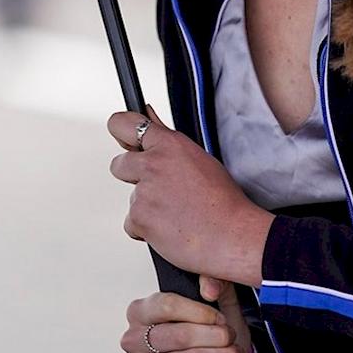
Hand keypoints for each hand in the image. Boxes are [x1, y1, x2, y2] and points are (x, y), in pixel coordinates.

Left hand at [108, 109, 272, 285]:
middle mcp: (153, 164)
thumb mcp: (201, 161)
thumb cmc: (224, 203)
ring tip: (176, 214)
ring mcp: (144, 192)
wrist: (233, 237)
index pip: (126, 124)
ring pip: (131, 199)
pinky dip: (146, 230)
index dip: (121, 131)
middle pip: (119, 164)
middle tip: (158, 190)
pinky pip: (131, 224)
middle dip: (132, 176)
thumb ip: (168, 142)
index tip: (124, 138)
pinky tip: (170, 229)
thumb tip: (149, 115)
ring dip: (146, 208)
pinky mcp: (139, 218)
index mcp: (170, 145)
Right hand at [120, 285, 247, 352]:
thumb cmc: (206, 330)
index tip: (221, 318)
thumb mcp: (215, 298)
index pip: (167, 305)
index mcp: (139, 311)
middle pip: (181, 336)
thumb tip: (208, 289)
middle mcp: (134, 340)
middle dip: (217, 337)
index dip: (201, 312)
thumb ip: (215, 280)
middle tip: (232, 339)